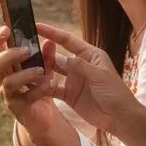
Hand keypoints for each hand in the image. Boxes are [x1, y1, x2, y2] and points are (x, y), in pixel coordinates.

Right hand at [0, 26, 60, 126]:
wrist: (44, 117)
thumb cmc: (40, 88)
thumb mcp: (45, 69)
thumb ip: (46, 56)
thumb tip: (49, 41)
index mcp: (6, 65)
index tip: (6, 29)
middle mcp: (2, 78)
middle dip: (9, 55)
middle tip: (27, 51)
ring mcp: (8, 94)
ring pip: (8, 81)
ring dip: (25, 74)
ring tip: (41, 71)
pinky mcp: (18, 108)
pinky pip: (25, 97)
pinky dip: (40, 89)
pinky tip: (51, 84)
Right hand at [35, 22, 136, 137]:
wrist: (120, 118)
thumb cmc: (115, 93)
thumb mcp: (99, 75)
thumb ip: (80, 65)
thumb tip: (61, 57)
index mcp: (89, 55)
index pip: (68, 41)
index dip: (53, 33)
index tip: (37, 26)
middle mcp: (79, 65)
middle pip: (57, 55)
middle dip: (43, 52)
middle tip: (26, 49)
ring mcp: (73, 80)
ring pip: (52, 71)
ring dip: (41, 69)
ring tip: (26, 67)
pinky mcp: (68, 95)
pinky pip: (52, 88)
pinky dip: (44, 87)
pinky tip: (34, 85)